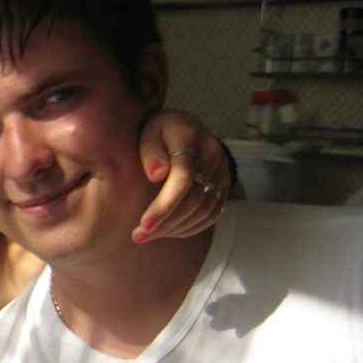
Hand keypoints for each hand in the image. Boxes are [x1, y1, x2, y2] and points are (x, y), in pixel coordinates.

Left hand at [134, 109, 230, 242]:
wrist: (184, 126)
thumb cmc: (158, 131)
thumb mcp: (148, 132)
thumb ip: (150, 151)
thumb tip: (156, 174)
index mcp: (191, 139)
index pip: (182, 178)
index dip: (165, 204)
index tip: (144, 223)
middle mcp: (212, 156)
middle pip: (194, 198)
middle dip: (166, 222)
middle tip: (138, 235)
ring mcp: (221, 171)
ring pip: (205, 210)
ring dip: (176, 228)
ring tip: (148, 235)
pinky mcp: (223, 184)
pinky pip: (213, 213)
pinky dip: (190, 227)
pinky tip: (168, 232)